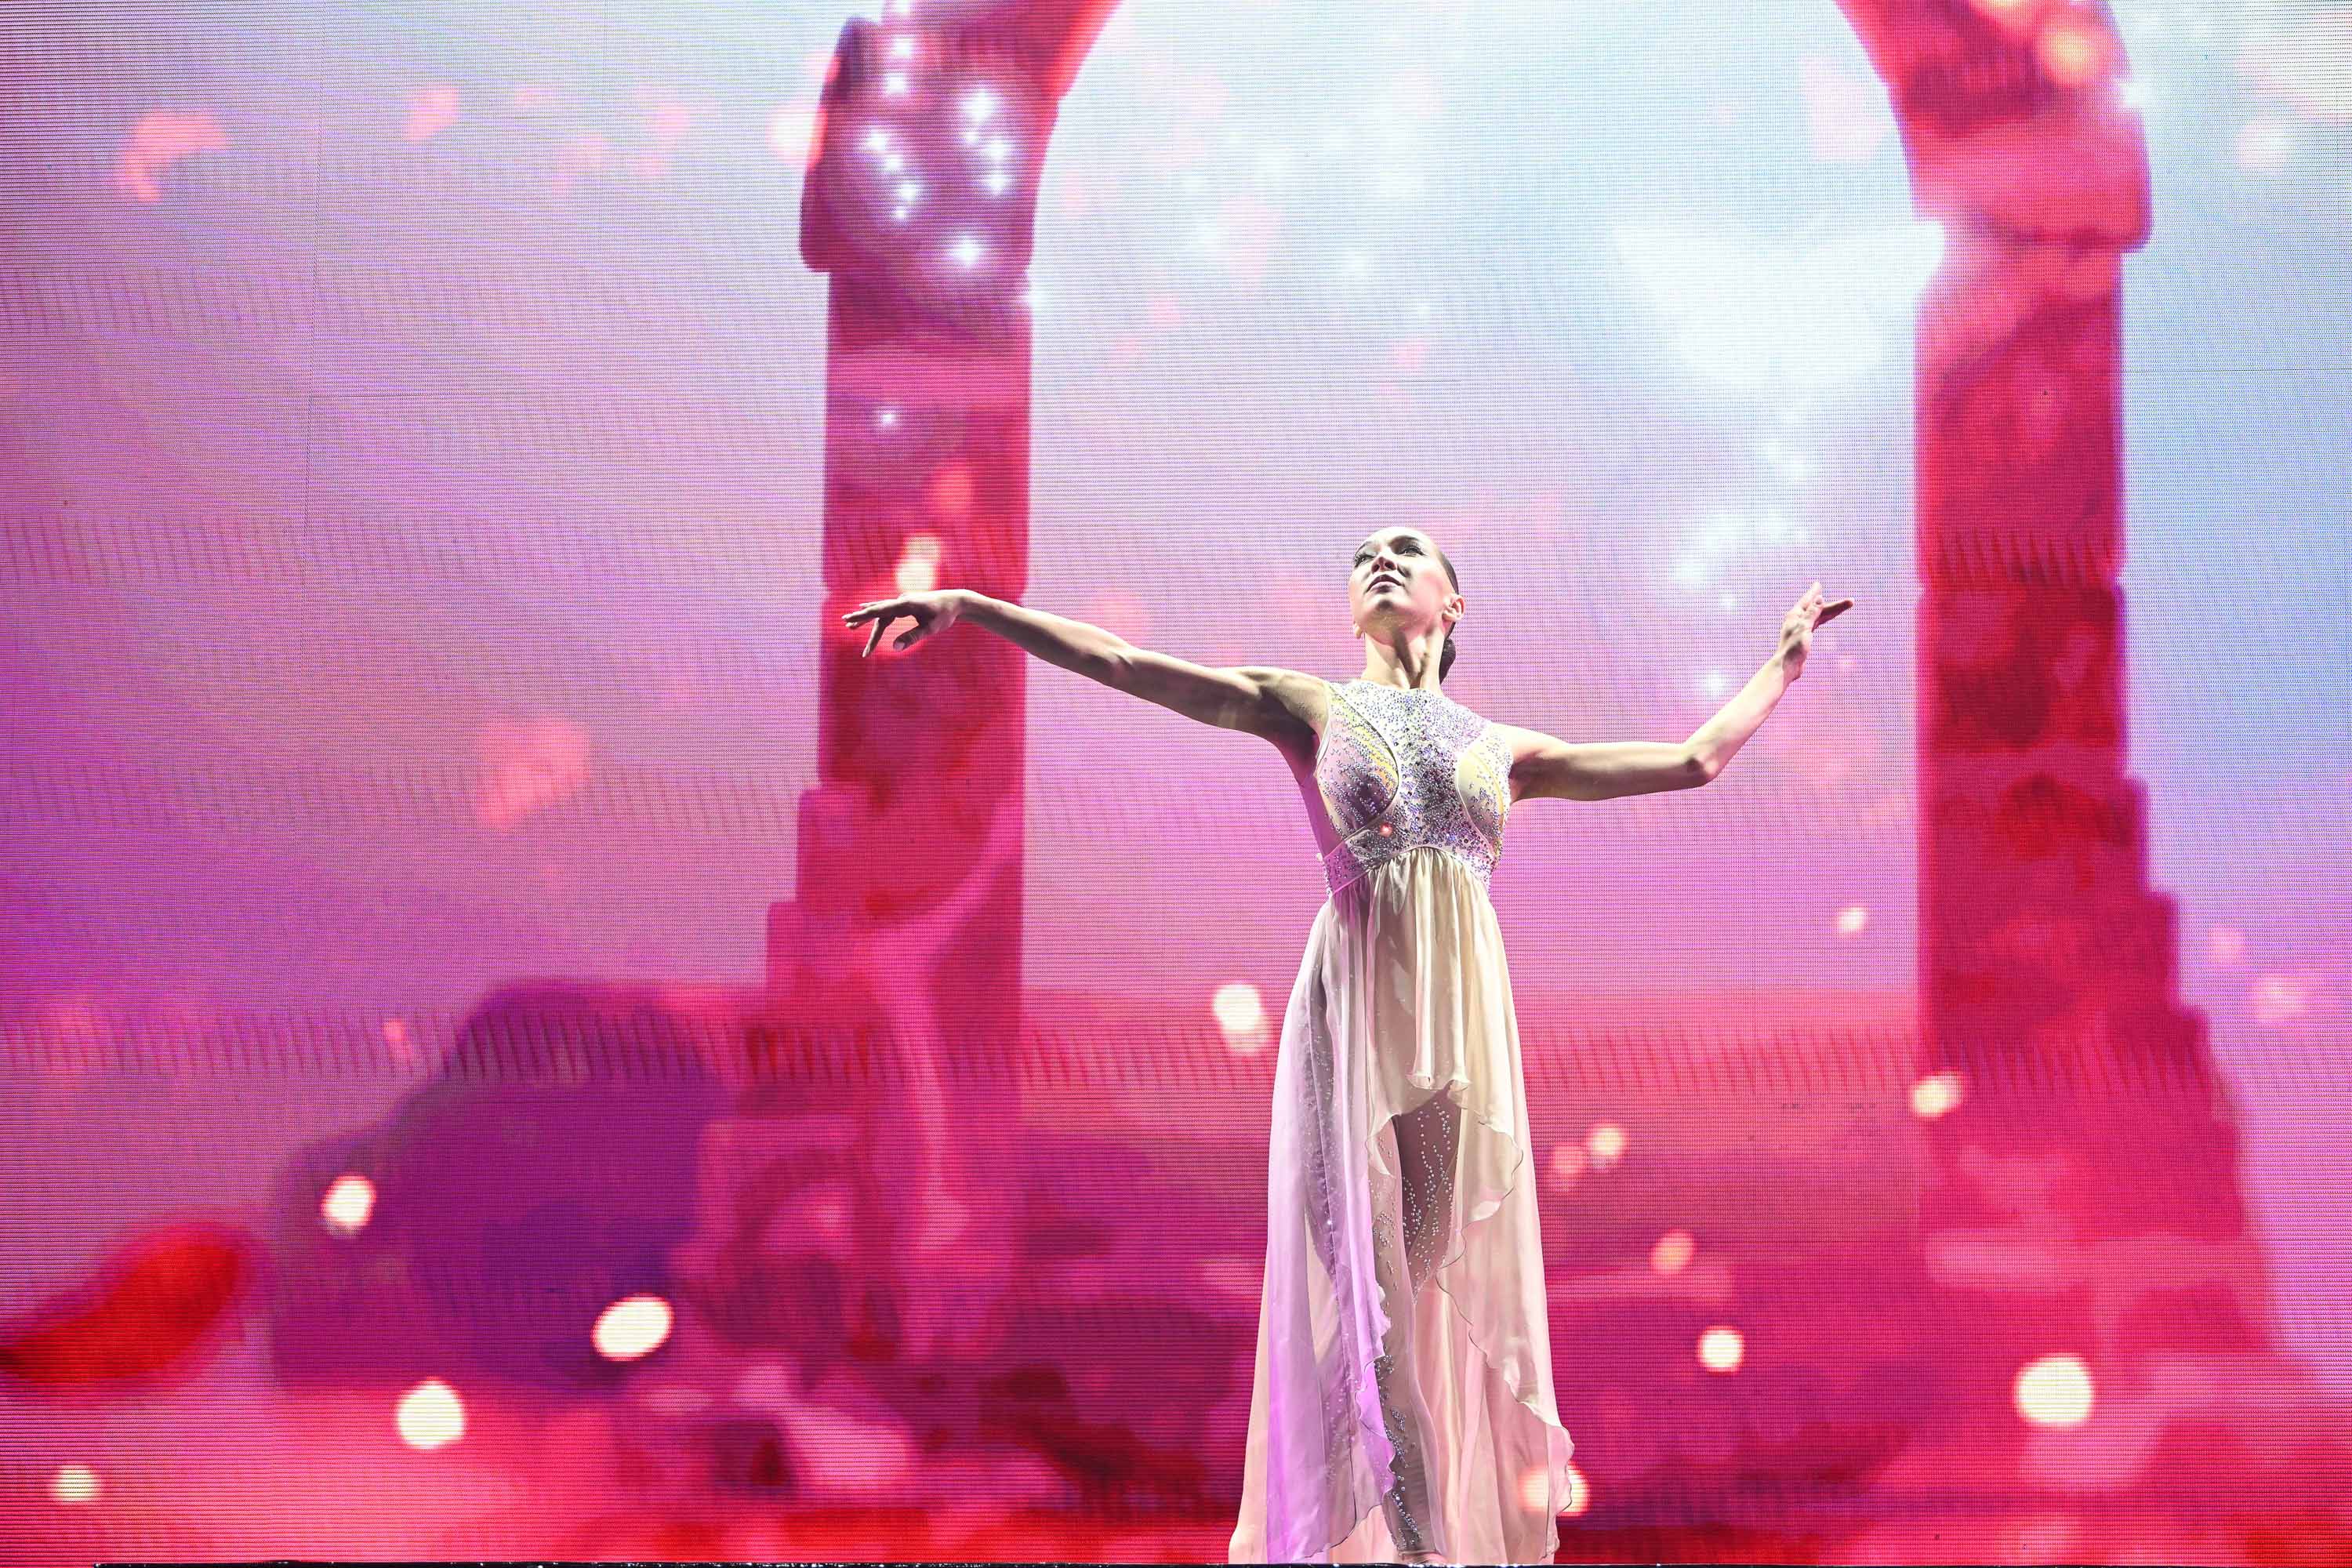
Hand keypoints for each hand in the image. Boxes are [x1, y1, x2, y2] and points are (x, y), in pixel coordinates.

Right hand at [841, 589, 966, 655]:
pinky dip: (876, 613)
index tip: (849, 620)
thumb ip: (912, 637)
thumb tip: (895, 648)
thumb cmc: (944, 615)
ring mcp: (903, 601)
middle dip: (861, 619)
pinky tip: (867, 611)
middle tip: (845, 624)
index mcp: (905, 604)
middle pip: (877, 611)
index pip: (879, 611)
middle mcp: (901, 600)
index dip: (862, 617)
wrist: (955, 602)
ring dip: (867, 618)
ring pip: (881, 611)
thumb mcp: (930, 629)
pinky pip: (887, 609)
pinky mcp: (906, 604)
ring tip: (850, 626)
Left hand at [1776, 580, 1852, 680]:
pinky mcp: (1805, 637)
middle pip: (1819, 609)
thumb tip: (1820, 598)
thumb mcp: (1804, 627)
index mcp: (1795, 615)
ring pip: (1820, 617)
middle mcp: (1797, 620)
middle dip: (1835, 605)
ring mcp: (1801, 628)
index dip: (1814, 592)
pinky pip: (1817, 624)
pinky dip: (1824, 619)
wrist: (1788, 666)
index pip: (1808, 600)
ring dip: (1832, 611)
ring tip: (1846, 606)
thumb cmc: (1793, 647)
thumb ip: (1812, 613)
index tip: (1818, 584)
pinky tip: (1827, 616)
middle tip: (1851, 601)